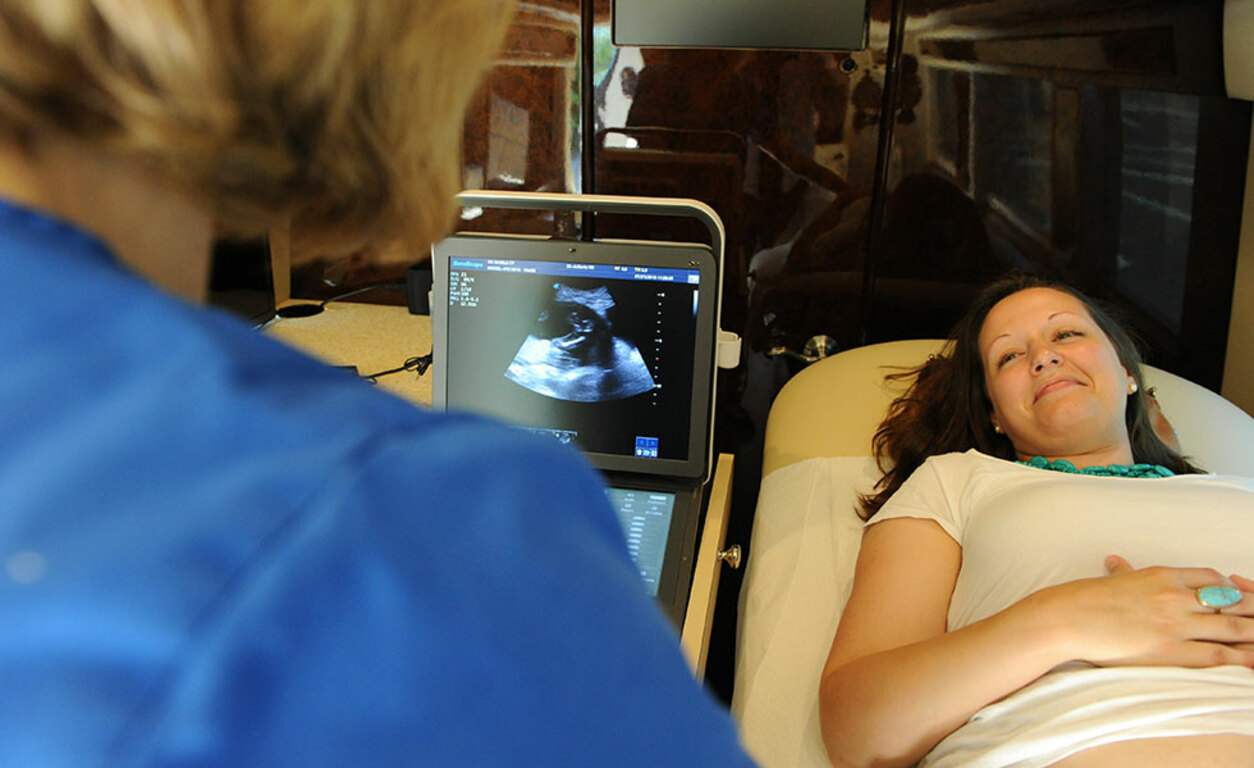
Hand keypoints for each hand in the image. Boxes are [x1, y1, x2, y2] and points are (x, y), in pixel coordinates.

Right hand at [1027, 555, 1253, 668]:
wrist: (1066, 618)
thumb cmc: (1082, 599)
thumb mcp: (1110, 581)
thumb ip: (1123, 573)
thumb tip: (1117, 563)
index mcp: (1161, 575)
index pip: (1211, 577)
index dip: (1232, 586)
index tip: (1240, 594)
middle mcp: (1175, 596)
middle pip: (1230, 600)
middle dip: (1253, 608)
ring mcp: (1176, 623)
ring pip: (1232, 626)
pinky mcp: (1172, 650)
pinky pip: (1218, 654)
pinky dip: (1242, 658)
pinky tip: (1252, 660)